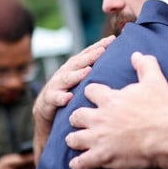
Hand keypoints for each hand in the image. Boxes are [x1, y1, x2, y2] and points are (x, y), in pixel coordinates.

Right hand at [32, 34, 114, 163]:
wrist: (47, 129)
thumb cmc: (71, 108)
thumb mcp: (85, 93)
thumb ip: (98, 82)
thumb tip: (123, 73)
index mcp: (72, 73)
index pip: (86, 57)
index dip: (98, 47)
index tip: (112, 40)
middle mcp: (62, 78)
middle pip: (76, 64)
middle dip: (89, 56)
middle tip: (102, 50)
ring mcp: (52, 90)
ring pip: (63, 79)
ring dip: (75, 75)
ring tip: (87, 72)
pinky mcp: (44, 106)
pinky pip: (51, 100)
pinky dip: (59, 98)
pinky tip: (68, 98)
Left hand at [66, 51, 167, 168]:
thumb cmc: (163, 110)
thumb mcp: (155, 82)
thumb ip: (145, 65)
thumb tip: (137, 53)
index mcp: (110, 99)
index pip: (90, 91)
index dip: (91, 93)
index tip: (93, 95)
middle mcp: (100, 117)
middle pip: (76, 115)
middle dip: (77, 118)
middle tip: (81, 121)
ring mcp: (99, 138)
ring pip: (74, 139)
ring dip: (74, 140)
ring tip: (75, 141)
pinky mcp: (102, 157)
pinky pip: (81, 162)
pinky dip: (78, 164)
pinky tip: (77, 165)